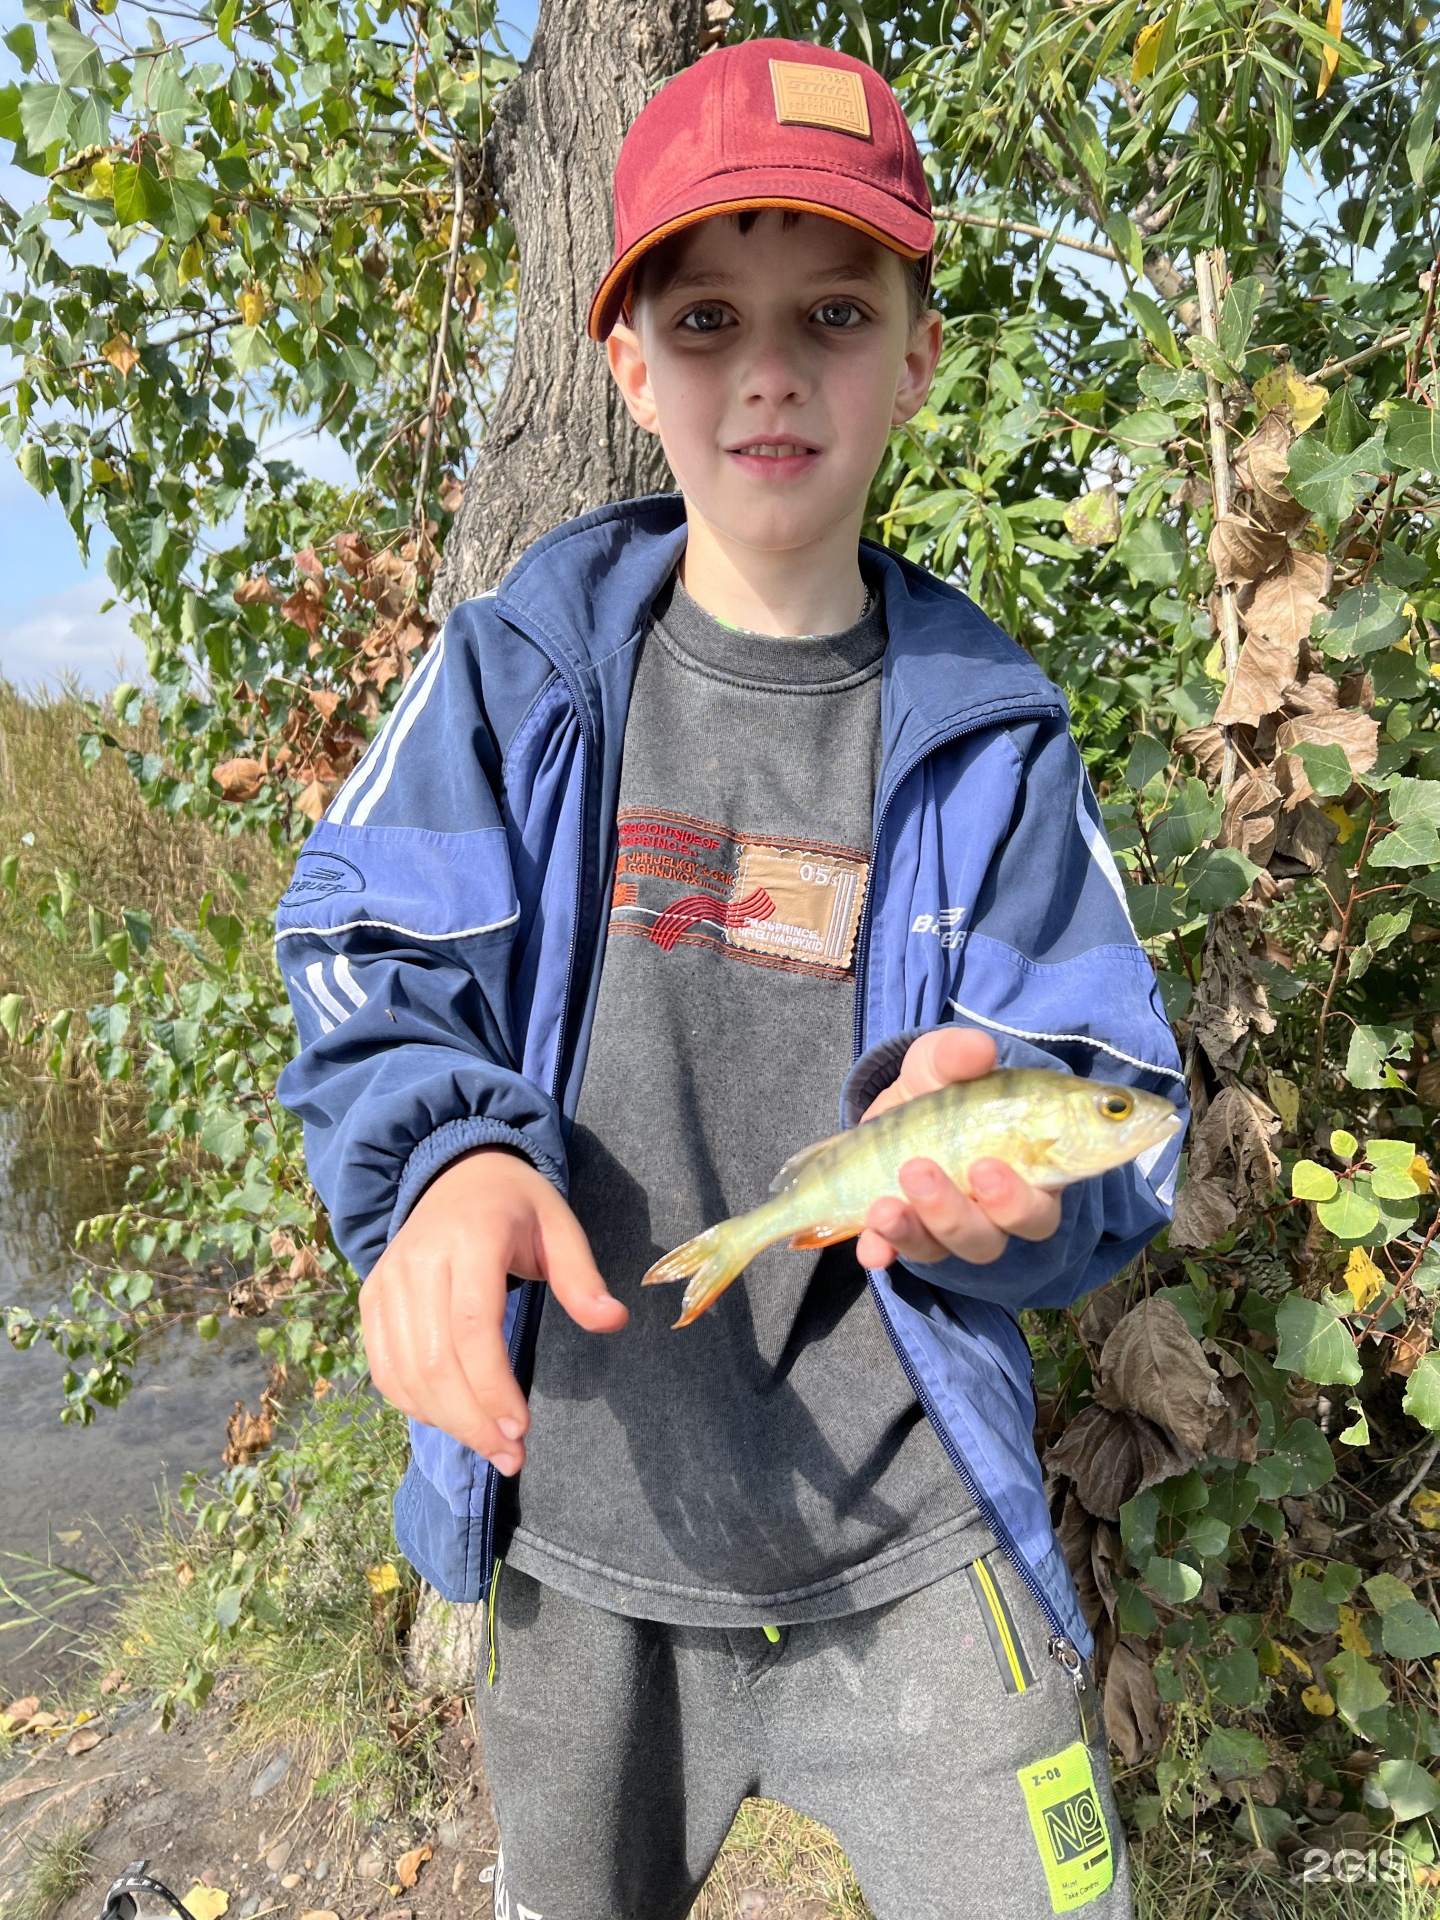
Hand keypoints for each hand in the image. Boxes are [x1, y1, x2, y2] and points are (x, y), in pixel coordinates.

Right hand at [360, 1147, 625, 1473]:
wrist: (456, 1174)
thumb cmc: (517, 1206)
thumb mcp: (560, 1225)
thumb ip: (581, 1277)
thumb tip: (613, 1321)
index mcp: (471, 1237)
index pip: (472, 1326)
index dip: (493, 1386)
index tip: (522, 1428)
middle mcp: (419, 1259)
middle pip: (435, 1360)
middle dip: (473, 1420)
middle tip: (511, 1456)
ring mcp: (387, 1280)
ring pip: (405, 1372)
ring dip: (446, 1422)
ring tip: (490, 1448)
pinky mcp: (371, 1299)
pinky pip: (385, 1367)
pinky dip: (415, 1404)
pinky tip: (453, 1420)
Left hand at [853, 1027, 1062, 1270]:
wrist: (898, 1102)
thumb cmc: (945, 1087)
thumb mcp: (945, 1061)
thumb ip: (961, 1055)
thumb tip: (979, 1049)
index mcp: (1026, 1175)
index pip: (1039, 1208)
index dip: (1018, 1201)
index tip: (985, 1168)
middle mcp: (992, 1212)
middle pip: (989, 1238)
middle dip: (955, 1214)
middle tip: (921, 1172)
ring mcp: (948, 1227)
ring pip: (943, 1249)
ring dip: (913, 1231)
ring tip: (884, 1205)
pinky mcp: (906, 1233)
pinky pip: (896, 1254)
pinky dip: (882, 1250)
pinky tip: (870, 1247)